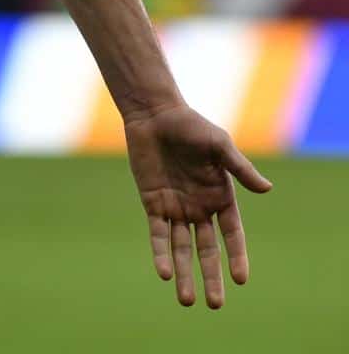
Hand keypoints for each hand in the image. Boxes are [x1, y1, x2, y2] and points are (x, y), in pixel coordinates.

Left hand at [123, 103, 271, 307]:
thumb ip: (240, 169)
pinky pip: (158, 233)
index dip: (237, 257)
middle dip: (211, 276)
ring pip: (182, 248)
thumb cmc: (192, 127)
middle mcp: (200, 208)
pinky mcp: (153, 203)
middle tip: (215, 304)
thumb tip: (267, 190)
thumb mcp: (220, 146)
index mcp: (221, 198)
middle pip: (207, 250)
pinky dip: (160, 252)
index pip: (232, 235)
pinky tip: (162, 272)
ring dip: (183, 273)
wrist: (155, 116)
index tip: (241, 280)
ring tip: (187, 300)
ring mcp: (176, 208)